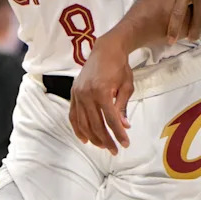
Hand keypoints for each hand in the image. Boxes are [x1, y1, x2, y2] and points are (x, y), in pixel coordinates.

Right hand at [69, 34, 132, 153]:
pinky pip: (73, 115)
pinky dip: (78, 128)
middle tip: (114, 150)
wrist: (105, 50)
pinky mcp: (73, 93)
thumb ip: (122, 107)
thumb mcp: (127, 86)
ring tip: (102, 145)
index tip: (125, 144)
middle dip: (106, 139)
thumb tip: (124, 126)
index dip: (118, 133)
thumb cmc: (119, 67)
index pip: (111, 119)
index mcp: (102, 91)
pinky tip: (84, 139)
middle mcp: (87, 94)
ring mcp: (78, 94)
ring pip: (83, 122)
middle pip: (96, 124)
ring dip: (93, 137)